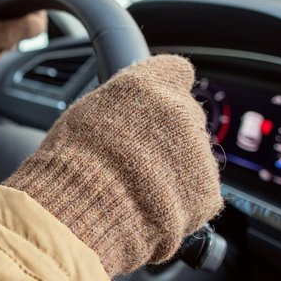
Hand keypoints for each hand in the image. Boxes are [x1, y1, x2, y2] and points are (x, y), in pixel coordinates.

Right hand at [3, 55, 222, 275]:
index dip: (166, 89)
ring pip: (193, 157)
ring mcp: (199, 152)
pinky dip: (181, 202)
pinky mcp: (207, 191)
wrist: (85, 209)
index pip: (175, 71)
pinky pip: (198, 193)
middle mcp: (181, 111)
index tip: (155, 105)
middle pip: (186, 117)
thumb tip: (125, 110)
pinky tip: (150, 208)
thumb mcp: (84, 115)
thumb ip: (119, 105)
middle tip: (137, 158)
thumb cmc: (72, 163)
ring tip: (137, 190)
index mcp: (149, 85)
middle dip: (169, 135)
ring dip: (174, 170)